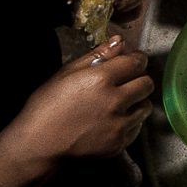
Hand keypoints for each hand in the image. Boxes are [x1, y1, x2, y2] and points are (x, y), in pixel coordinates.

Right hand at [0, 35, 156, 186]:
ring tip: (120, 103)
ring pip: (146, 106)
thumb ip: (97, 55)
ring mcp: (119, 125)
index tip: (131, 62)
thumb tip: (119, 41)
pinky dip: (130, 122)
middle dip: (139, 79)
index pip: (137, 62)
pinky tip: (113, 121)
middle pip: (147, 83)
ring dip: (137, 102)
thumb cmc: (47, 105)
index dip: (136, 59)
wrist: (39, 144)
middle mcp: (115, 101)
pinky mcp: (119, 144)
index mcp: (101, 79)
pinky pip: (137, 127)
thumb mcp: (66, 73)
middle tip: (126, 82)